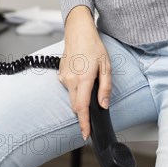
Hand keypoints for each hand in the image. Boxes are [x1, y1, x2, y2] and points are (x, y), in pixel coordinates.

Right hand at [59, 6, 111, 140]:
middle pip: (75, 105)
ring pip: (72, 97)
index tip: (85, 134)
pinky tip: (82, 76)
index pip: (81, 108)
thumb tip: (104, 104)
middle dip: (83, 114)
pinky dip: (76, 88)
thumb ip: (106, 87)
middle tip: (90, 120)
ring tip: (90, 84)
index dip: (84, 123)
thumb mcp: (106, 66)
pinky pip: (69, 87)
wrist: (78, 31)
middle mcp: (70, 80)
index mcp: (84, 79)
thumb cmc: (93, 46)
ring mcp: (63, 77)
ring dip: (80, 98)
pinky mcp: (61, 74)